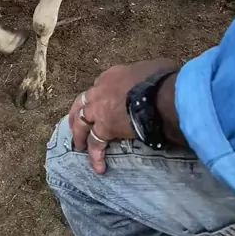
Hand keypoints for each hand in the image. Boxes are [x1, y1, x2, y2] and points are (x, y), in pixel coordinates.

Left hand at [68, 58, 175, 174]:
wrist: (158, 95)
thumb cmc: (159, 80)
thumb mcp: (153, 68)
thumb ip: (148, 75)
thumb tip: (157, 78)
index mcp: (112, 75)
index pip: (99, 85)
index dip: (98, 95)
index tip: (99, 103)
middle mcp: (100, 90)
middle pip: (82, 102)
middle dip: (77, 113)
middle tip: (75, 123)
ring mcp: (99, 109)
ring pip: (81, 122)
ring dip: (79, 134)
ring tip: (79, 146)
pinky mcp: (104, 128)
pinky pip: (96, 143)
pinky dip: (96, 155)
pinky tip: (98, 167)